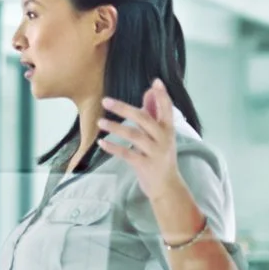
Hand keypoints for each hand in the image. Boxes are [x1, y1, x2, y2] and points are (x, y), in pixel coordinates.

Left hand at [99, 80, 185, 201]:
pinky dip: (113, 147)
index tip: (155, 81)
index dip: (162, 95)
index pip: (167, 108)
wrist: (167, 187)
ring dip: (115, 127)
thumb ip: (153, 115)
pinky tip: (102, 142)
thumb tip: (148, 93)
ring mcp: (154, 152)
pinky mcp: (145, 165)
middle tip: (106, 100)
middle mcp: (163, 138)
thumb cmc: (161, 158)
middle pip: (143, 119)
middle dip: (124, 108)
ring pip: (134, 135)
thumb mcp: (160, 136)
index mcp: (168, 129)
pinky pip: (126, 154)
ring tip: (100, 121)